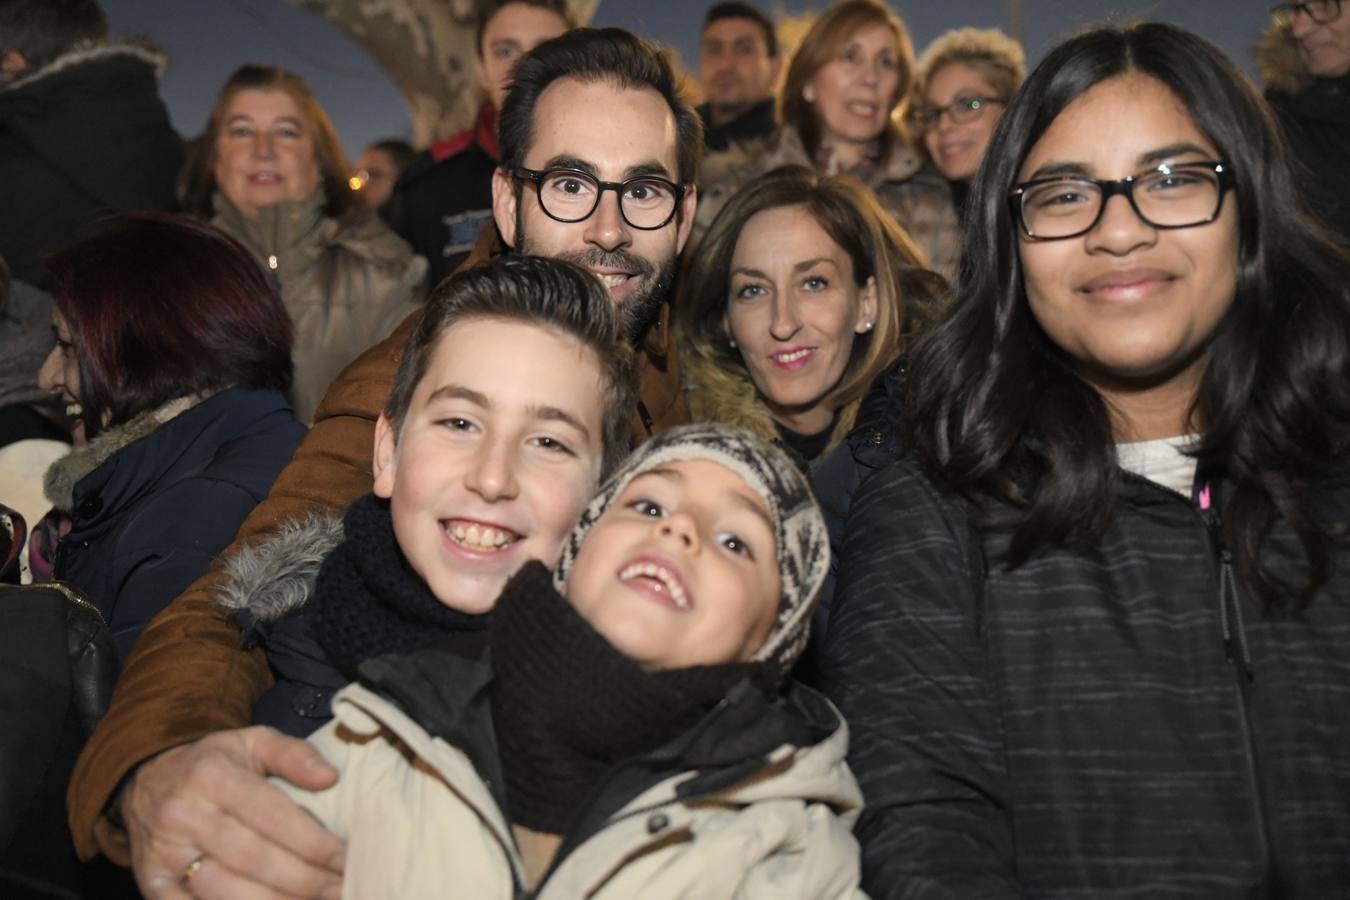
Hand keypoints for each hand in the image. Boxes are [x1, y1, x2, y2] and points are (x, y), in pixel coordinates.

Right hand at [123, 726, 343, 898]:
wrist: (145, 781)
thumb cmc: (212, 764)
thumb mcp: (252, 742)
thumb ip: (293, 754)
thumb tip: (330, 777)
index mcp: (213, 777)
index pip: (273, 816)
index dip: (313, 843)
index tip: (346, 859)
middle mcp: (184, 816)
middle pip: (253, 859)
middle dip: (304, 881)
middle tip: (340, 890)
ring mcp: (164, 855)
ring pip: (224, 893)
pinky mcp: (152, 884)